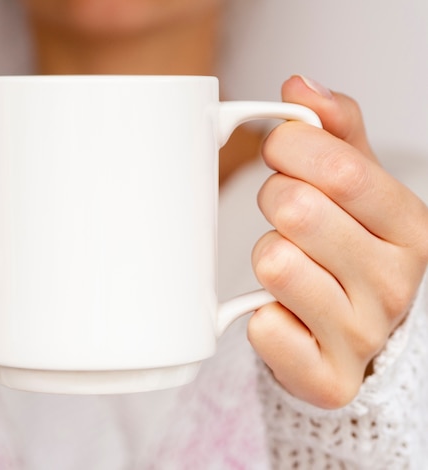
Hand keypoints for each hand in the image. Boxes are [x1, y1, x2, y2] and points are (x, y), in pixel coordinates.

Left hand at [249, 76, 427, 407]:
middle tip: (285, 215)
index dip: (290, 150)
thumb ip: (335, 133)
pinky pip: (261, 326)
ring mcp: (361, 334)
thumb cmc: (349, 254)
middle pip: (296, 210)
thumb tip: (302, 87)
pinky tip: (285, 315)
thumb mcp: (358, 189)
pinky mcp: (324, 376)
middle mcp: (394, 283)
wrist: (351, 340)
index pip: (338, 168)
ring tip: (290, 269)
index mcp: (410, 228)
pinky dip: (260, 315)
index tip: (280, 153)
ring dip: (268, 259)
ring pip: (274, 264)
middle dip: (274, 202)